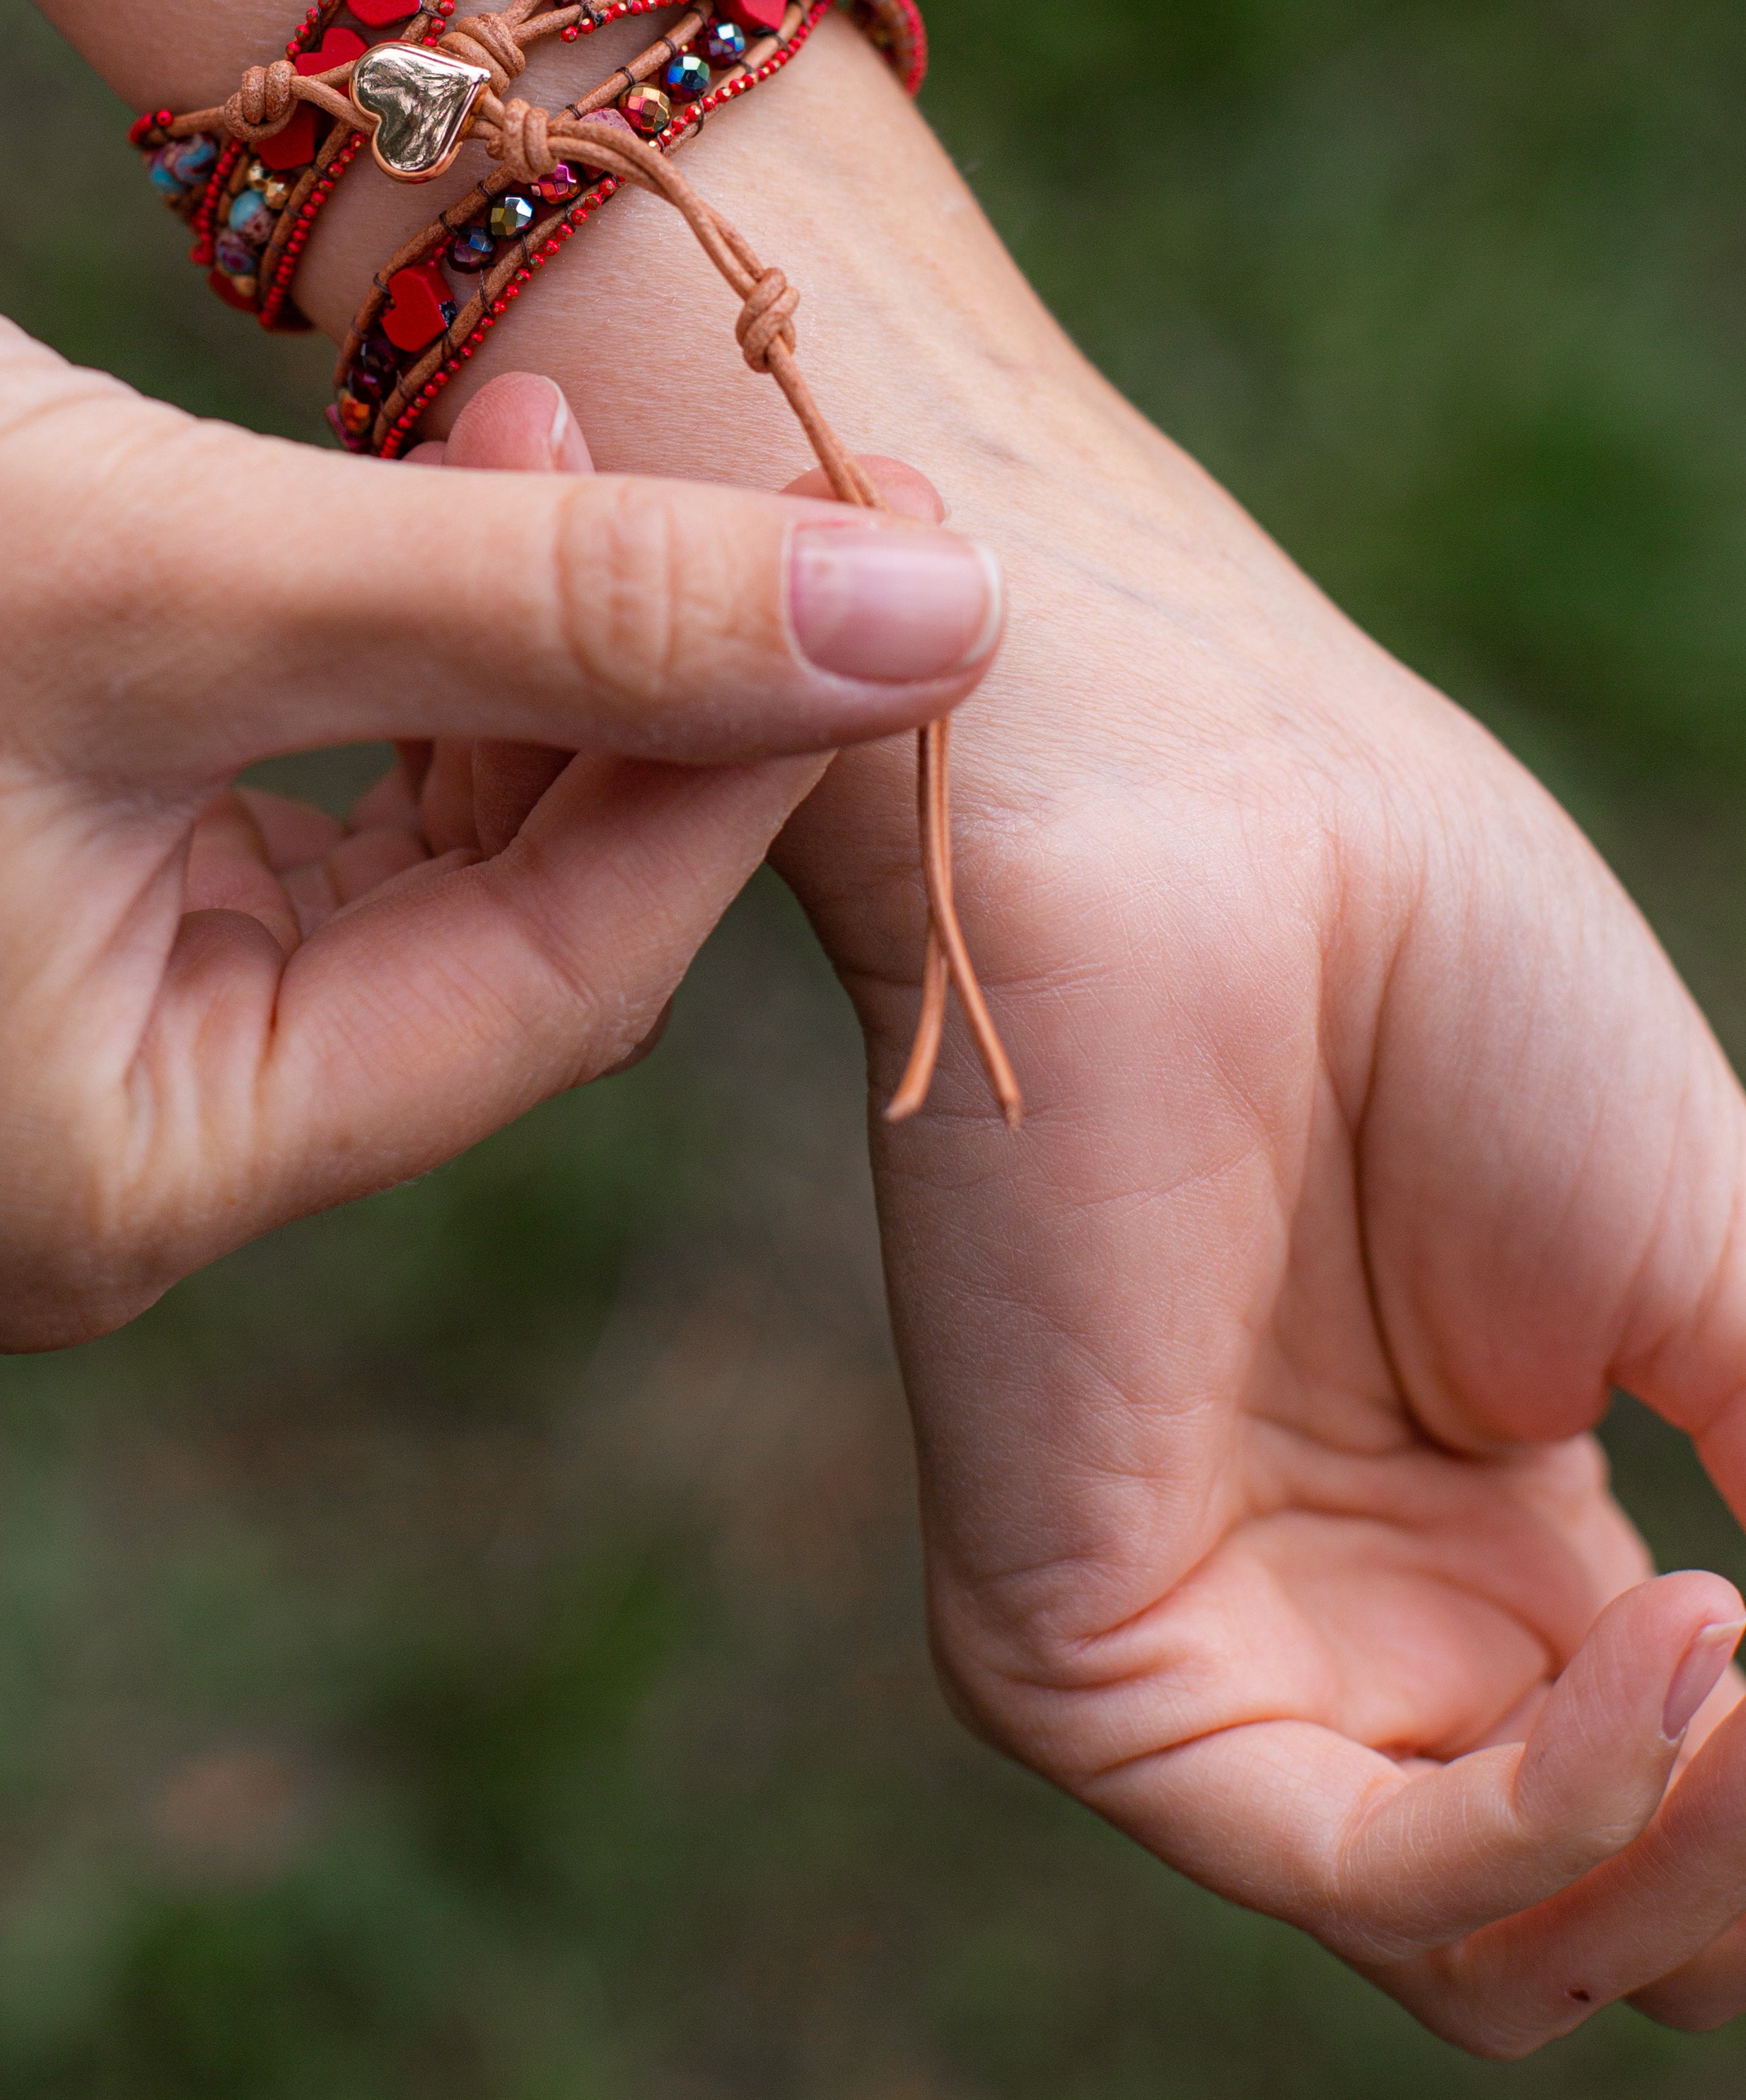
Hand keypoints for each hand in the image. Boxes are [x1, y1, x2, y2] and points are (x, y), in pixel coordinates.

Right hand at [0, 89, 1003, 1349]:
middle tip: (784, 478)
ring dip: (537, 640)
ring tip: (554, 422)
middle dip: (646, 698)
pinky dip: (419, 633)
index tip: (910, 565)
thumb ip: (572, 610)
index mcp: (109, 1178)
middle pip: (508, 932)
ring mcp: (80, 1010)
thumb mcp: (188, 566)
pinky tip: (463, 471)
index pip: (549, 996)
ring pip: (434, 841)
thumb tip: (943, 624)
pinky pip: (329, 777)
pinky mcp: (69, 861)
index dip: (739, 771)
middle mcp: (103, 1142)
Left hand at [773, 316, 1745, 2054]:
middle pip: (1598, 1932)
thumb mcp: (1726, 1281)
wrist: (1230, 813)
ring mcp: (1221, 1643)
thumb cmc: (1453, 978)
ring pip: (1486, 1953)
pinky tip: (1678, 1650)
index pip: (1682, 1824)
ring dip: (1690, 1860)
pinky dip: (1548, 1815)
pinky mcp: (1085, 1650)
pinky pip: (1348, 1859)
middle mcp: (1359, 1624)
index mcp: (1498, 1553)